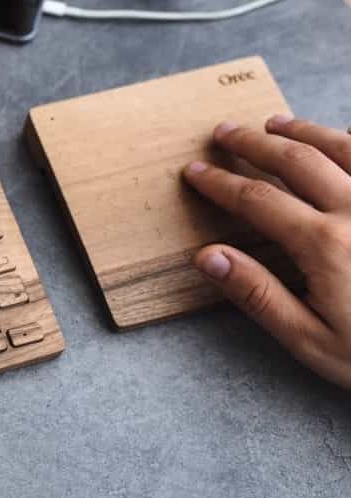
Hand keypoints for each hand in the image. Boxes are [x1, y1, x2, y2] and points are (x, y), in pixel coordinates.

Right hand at [184, 116, 350, 388]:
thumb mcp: (310, 339)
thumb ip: (257, 293)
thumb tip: (207, 257)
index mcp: (325, 245)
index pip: (257, 200)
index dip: (221, 183)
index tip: (196, 171)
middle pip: (297, 160)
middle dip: (253, 143)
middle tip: (225, 132)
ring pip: (344, 146)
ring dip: (304, 131)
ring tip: (276, 124)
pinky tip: (342, 141)